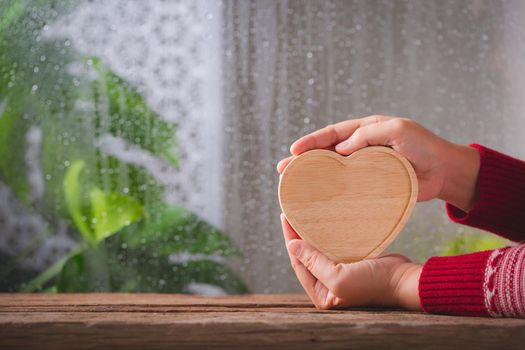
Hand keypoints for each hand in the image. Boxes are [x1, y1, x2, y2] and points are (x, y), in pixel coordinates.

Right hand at [277, 116, 479, 211]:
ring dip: (313, 177)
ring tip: (293, 185)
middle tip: (283, 170)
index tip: (294, 151)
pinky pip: (347, 187)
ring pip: (333, 171)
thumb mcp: (399, 130)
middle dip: (304, 160)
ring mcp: (365, 166)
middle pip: (326, 152)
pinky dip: (332, 192)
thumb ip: (370, 135)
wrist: (445, 171)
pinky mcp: (371, 184)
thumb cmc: (424, 146)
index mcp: (366, 130)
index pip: (333, 133)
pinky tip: (319, 200)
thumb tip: (341, 148)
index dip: (312, 141)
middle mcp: (362, 147)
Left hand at [280, 214, 421, 309]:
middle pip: (307, 256)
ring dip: (310, 233)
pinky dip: (325, 233)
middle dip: (298, 235)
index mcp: (322, 294)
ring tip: (301, 213)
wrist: (404, 279)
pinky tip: (320, 220)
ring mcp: (340, 272)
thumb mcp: (338, 277)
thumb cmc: (372, 284)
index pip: (299, 264)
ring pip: (319, 249)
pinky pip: (333, 245)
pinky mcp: (351, 261)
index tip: (285, 218)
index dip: (291, 240)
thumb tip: (292, 245)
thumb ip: (313, 262)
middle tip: (290, 212)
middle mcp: (328, 285)